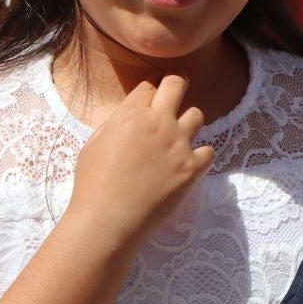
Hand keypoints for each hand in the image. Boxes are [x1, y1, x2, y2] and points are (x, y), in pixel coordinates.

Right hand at [69, 77, 214, 245]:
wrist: (108, 219)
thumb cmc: (93, 184)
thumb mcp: (94, 144)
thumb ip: (116, 124)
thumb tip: (130, 118)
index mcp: (130, 114)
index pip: (149, 85)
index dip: (150, 90)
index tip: (152, 98)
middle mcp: (158, 122)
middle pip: (177, 84)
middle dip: (177, 84)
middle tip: (177, 91)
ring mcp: (179, 143)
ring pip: (197, 115)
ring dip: (189, 123)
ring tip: (179, 137)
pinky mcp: (193, 166)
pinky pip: (209, 150)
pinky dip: (201, 155)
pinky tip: (189, 163)